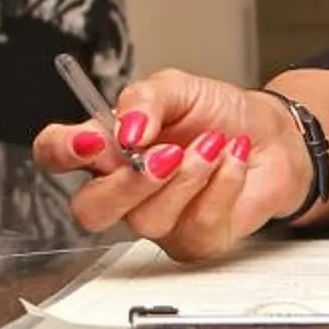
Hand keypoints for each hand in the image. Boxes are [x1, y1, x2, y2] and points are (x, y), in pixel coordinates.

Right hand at [31, 68, 304, 259]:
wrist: (272, 135)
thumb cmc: (218, 113)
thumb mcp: (178, 87)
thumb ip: (144, 99)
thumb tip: (125, 129)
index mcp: (105, 146)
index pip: (55, 154)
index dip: (61, 151)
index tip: (89, 141)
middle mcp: (123, 189)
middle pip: (90, 210)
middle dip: (127, 183)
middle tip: (164, 153)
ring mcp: (156, 220)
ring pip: (146, 220)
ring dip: (187, 176)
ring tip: (212, 144)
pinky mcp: (193, 241)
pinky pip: (195, 226)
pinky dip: (221, 185)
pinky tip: (231, 161)